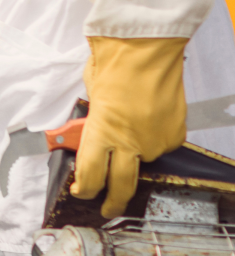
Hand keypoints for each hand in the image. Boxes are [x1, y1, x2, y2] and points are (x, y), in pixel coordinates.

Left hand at [70, 36, 188, 217]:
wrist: (146, 46)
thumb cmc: (114, 62)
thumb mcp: (91, 94)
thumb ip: (93, 120)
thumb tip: (91, 133)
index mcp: (102, 132)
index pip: (90, 174)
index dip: (85, 188)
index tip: (81, 191)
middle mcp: (131, 142)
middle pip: (121, 186)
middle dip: (112, 201)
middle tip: (107, 208)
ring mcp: (156, 141)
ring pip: (143, 160)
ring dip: (133, 155)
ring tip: (128, 132)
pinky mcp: (175, 135)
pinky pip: (160, 145)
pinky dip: (152, 138)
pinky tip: (147, 120)